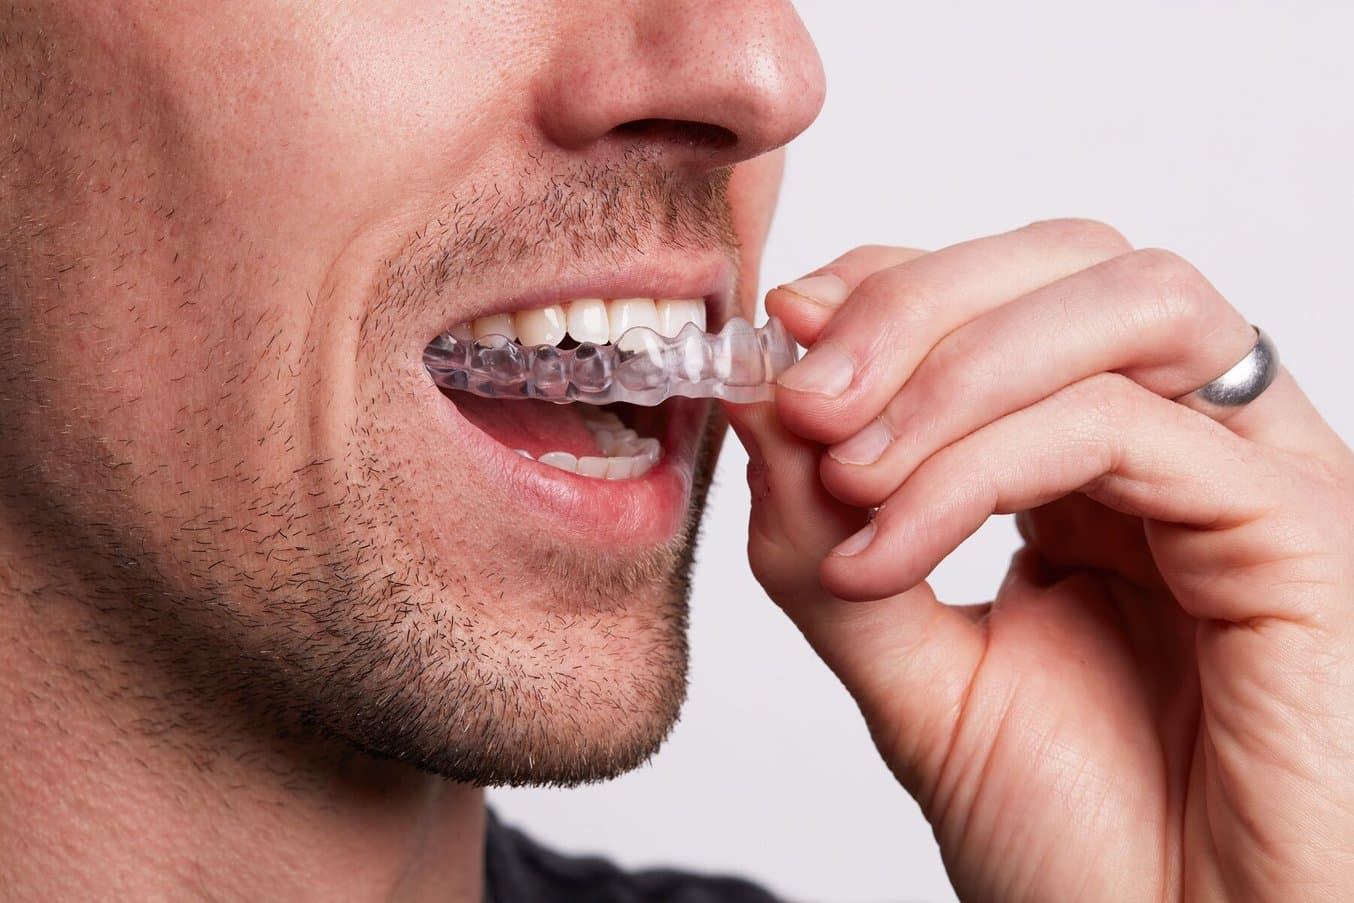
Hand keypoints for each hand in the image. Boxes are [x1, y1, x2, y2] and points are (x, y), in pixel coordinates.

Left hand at [724, 220, 1353, 901]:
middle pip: (1070, 260)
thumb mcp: (910, 670)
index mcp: (1096, 468)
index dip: (887, 284)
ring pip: (1120, 306)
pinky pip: (1125, 429)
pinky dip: (981, 468)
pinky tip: (888, 552)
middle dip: (912, 305)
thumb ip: (828, 539)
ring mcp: (1250, 476)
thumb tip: (759, 397)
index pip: (1003, 294)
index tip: (778, 334)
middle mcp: (1183, 446)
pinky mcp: (1298, 528)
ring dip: (951, 368)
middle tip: (801, 395)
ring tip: (846, 470)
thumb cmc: (1077, 844)